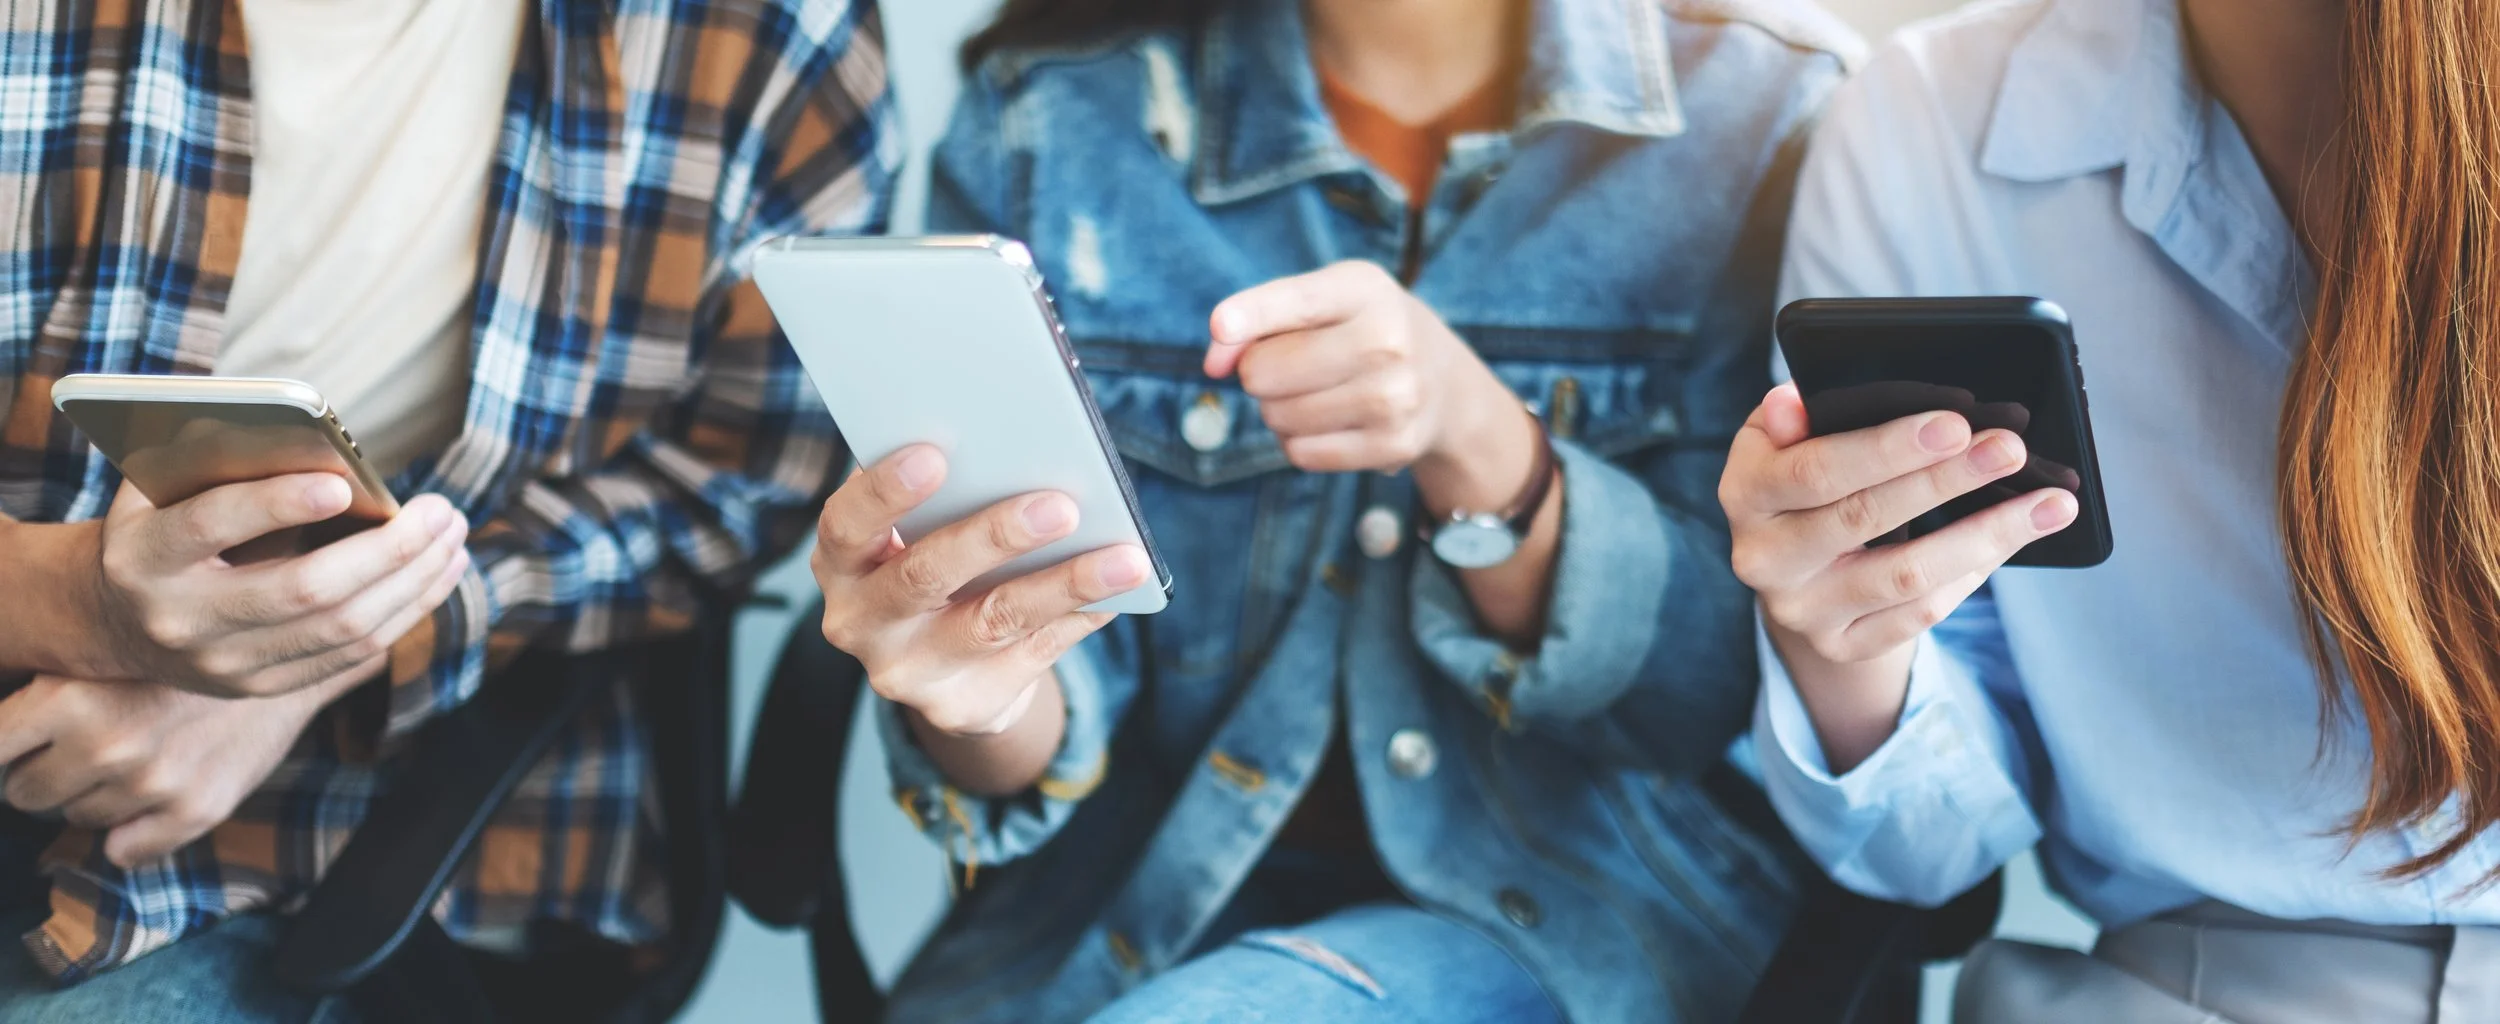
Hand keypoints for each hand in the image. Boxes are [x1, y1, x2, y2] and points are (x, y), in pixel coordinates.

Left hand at [0, 673, 347, 866]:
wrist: (280, 646)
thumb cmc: (178, 646)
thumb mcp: (96, 649)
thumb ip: (40, 689)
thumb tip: (0, 741)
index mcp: (68, 697)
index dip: (6, 746)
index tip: (24, 742)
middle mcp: (106, 744)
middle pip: (26, 793)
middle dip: (46, 772)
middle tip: (84, 742)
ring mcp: (153, 783)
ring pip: (77, 820)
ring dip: (94, 796)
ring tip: (133, 753)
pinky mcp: (196, 810)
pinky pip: (125, 852)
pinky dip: (130, 833)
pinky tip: (152, 795)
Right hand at [87, 475, 470, 696]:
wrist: (116, 617)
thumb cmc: (160, 525)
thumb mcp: (163, 487)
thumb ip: (220, 462)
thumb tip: (312, 437)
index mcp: (146, 555)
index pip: (212, 526)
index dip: (276, 504)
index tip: (342, 484)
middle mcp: (181, 618)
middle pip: (304, 589)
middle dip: (388, 549)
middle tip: (442, 509)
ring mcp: (223, 662)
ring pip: (342, 627)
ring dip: (414, 580)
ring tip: (454, 537)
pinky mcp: (259, 686)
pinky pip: (351, 654)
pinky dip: (405, 611)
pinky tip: (439, 573)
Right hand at [812, 447, 1150, 736]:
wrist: (943, 671)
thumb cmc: (936, 565)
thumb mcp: (917, 534)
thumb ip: (948, 499)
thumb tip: (1029, 455)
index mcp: (841, 563)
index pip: (847, 525)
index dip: (885, 492)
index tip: (934, 453)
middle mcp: (861, 623)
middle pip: (925, 576)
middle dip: (994, 537)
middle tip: (1059, 505)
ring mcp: (909, 673)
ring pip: (993, 621)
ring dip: (1064, 584)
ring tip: (1123, 559)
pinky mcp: (961, 706)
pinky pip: (1033, 654)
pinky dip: (1080, 616)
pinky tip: (1119, 592)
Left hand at [1206, 261, 1521, 477]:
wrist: (1442, 381)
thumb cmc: (1360, 329)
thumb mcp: (1321, 301)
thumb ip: (1256, 318)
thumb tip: (1213, 366)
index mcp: (1364, 289)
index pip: (1295, 303)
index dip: (1249, 316)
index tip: (1220, 325)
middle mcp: (1388, 340)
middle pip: (1264, 371)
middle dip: (1259, 372)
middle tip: (1293, 364)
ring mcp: (1396, 397)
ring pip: (1277, 416)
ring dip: (1278, 409)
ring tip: (1315, 392)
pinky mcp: (1393, 446)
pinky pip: (1301, 453)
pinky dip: (1299, 441)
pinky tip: (1330, 422)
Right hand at [1721, 383, 2079, 665]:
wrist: (1787, 571)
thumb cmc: (1798, 480)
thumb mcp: (1783, 440)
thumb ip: (1795, 420)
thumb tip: (1797, 400)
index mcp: (1745, 493)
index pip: (1816, 470)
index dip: (1887, 449)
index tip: (1955, 423)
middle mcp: (1763, 559)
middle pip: (1864, 520)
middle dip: (1947, 481)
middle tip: (2011, 450)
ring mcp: (1801, 610)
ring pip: (1905, 577)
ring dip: (1985, 536)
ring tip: (2049, 503)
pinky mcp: (1840, 646)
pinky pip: (1920, 614)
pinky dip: (1973, 573)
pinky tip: (2011, 539)